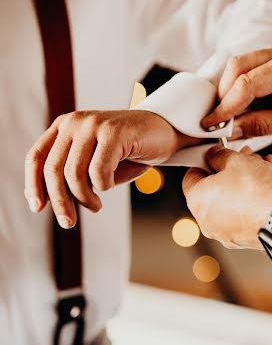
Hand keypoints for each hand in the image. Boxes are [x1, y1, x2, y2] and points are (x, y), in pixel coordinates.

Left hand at [25, 110, 188, 227]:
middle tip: (68, 222)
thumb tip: (42, 201)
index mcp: (65, 126)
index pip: (36, 157)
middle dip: (59, 201)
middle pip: (53, 169)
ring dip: (84, 198)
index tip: (37, 208)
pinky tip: (111, 186)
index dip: (33, 185)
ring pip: (74, 174)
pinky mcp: (113, 132)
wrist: (165, 132)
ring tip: (96, 206)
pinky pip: (98, 172)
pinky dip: (104, 187)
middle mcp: (74, 122)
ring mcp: (93, 124)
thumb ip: (69, 176)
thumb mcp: (93, 164)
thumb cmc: (128, 152)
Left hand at [183, 145, 271, 249]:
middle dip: (230, 170)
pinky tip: (269, 183)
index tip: (219, 154)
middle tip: (245, 157)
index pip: (191, 177)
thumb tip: (213, 155)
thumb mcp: (236, 160)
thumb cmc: (257, 189)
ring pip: (231, 200)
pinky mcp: (244, 239)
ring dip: (244, 182)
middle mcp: (207, 221)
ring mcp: (226, 233)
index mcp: (197, 201)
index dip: (205, 161)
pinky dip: (252, 199)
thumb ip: (219, 155)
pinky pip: (244, 214)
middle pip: (214, 189)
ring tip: (263, 166)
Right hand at [202, 43, 271, 139]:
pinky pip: (252, 73)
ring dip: (233, 93)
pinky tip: (250, 112)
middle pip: (236, 67)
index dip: (225, 107)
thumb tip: (229, 130)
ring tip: (233, 120)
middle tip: (218, 121)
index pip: (245, 84)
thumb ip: (260, 125)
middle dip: (224, 95)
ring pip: (241, 68)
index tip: (210, 125)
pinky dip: (245, 92)